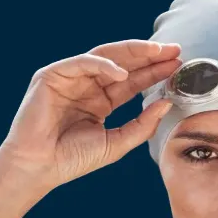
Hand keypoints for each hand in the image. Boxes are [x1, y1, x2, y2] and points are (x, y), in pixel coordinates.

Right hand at [0, 40, 181, 187]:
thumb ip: (142, 124)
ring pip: (104, 56)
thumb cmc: (72, 159)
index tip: (178, 67)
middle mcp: (86, 87)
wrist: (39, 167)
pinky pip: (81, 62)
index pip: (132, 82)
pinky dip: (103, 64)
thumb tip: (167, 103)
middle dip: (148, 56)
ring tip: (156, 53)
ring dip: (132, 53)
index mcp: (99, 102)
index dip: (154, 72)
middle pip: (122, 64)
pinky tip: (122, 73)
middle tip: (174, 50)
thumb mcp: (116, 143)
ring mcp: (69, 79)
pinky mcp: (51, 76)